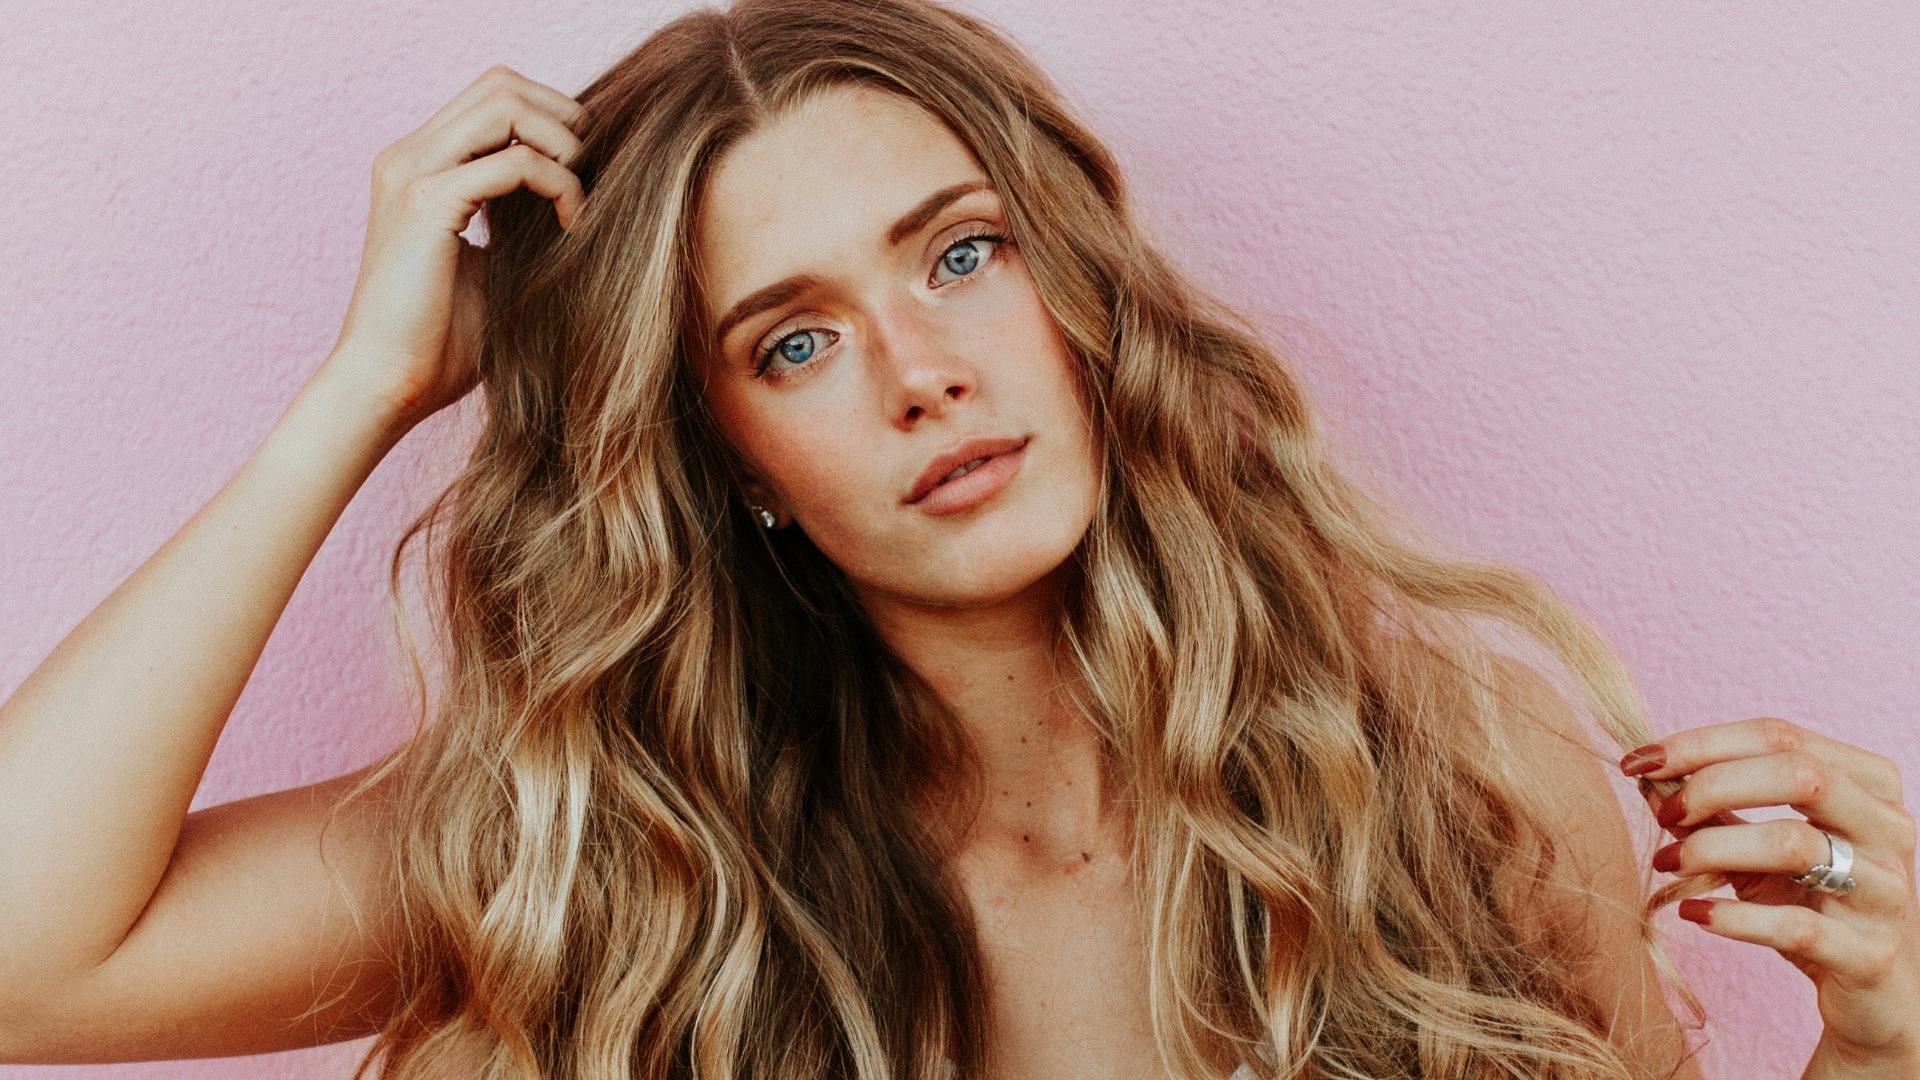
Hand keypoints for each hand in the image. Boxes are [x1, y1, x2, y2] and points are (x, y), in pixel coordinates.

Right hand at [322, 65, 587, 432]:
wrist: (387, 384)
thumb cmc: (438, 342)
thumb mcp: (491, 266)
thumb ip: (517, 223)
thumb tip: (578, 201)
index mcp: (418, 165)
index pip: (492, 97)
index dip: (549, 117)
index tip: (584, 172)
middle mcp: (409, 156)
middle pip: (501, 83)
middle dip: (562, 118)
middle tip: (592, 173)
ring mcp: (413, 173)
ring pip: (505, 106)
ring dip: (561, 143)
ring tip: (581, 196)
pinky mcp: (427, 202)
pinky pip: (515, 162)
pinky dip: (557, 184)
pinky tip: (571, 224)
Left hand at [1621, 718, 1919, 1074]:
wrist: (1874, 994)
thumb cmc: (1811, 903)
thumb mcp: (1760, 849)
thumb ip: (1713, 810)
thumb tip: (1647, 776)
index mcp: (1867, 784)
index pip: (1780, 735)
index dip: (1701, 744)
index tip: (1638, 762)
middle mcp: (1888, 828)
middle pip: (1799, 774)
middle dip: (1712, 786)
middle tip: (1663, 814)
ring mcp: (1886, 891)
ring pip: (1795, 845)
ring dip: (1712, 848)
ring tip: (1667, 862)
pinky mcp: (1870, 954)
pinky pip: (1795, 925)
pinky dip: (1733, 916)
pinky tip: (1695, 913)